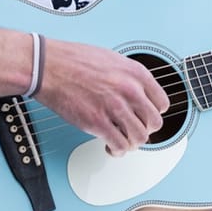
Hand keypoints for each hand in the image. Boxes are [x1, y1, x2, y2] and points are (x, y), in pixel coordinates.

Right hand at [35, 38, 169, 155]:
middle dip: (144, 130)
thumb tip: (139, 93)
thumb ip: (130, 77)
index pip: (162, 103)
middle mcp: (129, 90)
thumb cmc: (75, 60)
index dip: (154, 113)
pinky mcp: (97, 122)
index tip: (145, 117)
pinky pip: (119, 145)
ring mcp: (114, 107)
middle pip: (154, 123)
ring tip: (122, 140)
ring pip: (139, 138)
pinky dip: (117, 150)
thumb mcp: (113, 60)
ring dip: (131, 143)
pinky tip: (110, 146)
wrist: (49, 66)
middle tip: (133, 130)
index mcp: (136, 73)